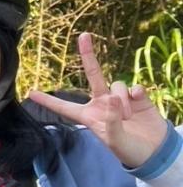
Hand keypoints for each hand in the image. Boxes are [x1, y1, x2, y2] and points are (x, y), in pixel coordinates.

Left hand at [27, 33, 167, 168]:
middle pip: (93, 75)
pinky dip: (136, 96)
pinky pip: (134, 87)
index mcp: (89, 116)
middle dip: (89, 55)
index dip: (48, 100)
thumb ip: (111, 121)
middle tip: (84, 36)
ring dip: (123, 103)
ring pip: (117, 86)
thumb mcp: (115, 141)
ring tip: (129, 120)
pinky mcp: (137, 96)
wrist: (156, 150)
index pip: (64, 107)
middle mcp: (102, 103)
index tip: (31, 92)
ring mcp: (120, 98)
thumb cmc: (129, 150)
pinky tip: (138, 104)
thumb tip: (113, 98)